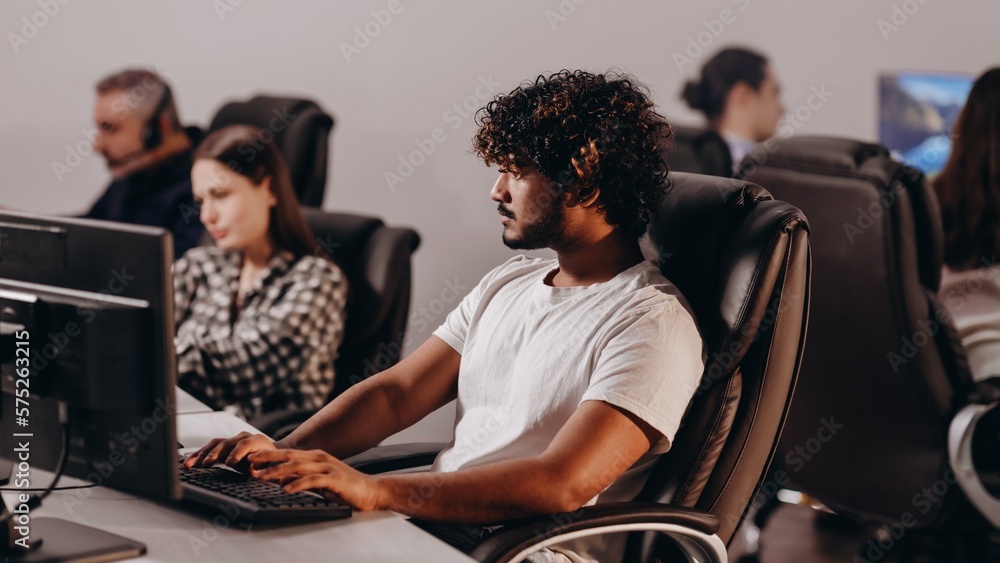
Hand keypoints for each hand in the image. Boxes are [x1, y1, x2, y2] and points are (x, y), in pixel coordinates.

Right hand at [183, 431, 276, 468]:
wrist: (270, 455)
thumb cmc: (271, 463)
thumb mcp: (270, 466)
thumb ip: (263, 467)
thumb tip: (253, 470)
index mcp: (258, 441)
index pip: (245, 444)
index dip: (237, 453)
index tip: (229, 463)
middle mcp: (244, 437)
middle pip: (227, 443)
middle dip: (215, 453)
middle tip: (207, 464)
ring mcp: (232, 440)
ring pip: (215, 444)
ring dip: (202, 454)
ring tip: (191, 464)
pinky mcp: (224, 446)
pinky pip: (209, 448)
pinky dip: (199, 455)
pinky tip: (189, 463)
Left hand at [248, 449, 381, 511]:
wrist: (371, 491)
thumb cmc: (345, 488)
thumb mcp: (319, 482)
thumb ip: (301, 479)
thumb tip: (282, 481)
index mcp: (315, 457)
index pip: (288, 454)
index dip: (269, 456)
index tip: (252, 459)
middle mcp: (320, 458)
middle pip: (290, 457)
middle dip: (268, 459)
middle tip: (250, 464)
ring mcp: (328, 467)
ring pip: (298, 467)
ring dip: (278, 471)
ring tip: (262, 477)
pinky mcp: (335, 479)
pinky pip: (313, 480)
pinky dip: (298, 484)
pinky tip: (287, 489)